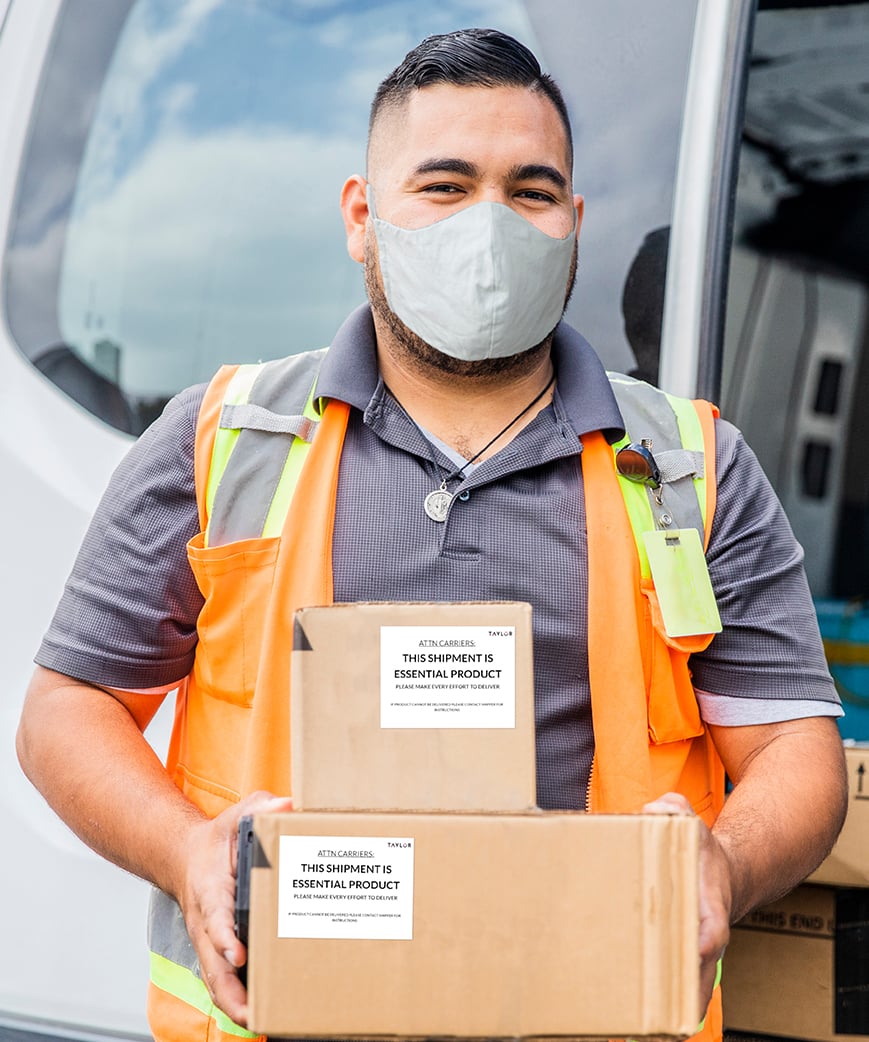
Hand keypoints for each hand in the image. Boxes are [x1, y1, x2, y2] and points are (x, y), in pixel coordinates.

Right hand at [176, 790, 293, 1026]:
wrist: (185, 859)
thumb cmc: (216, 842)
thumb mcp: (237, 817)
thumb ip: (261, 808)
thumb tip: (287, 804)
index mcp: (211, 891)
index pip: (215, 918)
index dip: (225, 937)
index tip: (238, 954)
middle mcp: (206, 923)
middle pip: (213, 966)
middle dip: (232, 992)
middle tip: (255, 1014)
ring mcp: (209, 943)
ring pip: (217, 983)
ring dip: (235, 1007)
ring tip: (264, 1026)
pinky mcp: (216, 953)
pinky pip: (224, 983)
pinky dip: (238, 1002)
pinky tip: (264, 1017)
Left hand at [642, 793, 731, 1019]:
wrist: (720, 871)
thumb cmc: (698, 848)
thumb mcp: (687, 820)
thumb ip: (671, 810)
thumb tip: (654, 812)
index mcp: (710, 904)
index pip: (712, 926)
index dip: (705, 939)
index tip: (698, 950)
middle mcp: (706, 935)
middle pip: (699, 972)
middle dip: (684, 993)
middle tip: (665, 1019)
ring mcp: (698, 952)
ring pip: (691, 989)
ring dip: (674, 1011)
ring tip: (648, 1033)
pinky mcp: (683, 958)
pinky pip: (680, 988)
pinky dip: (671, 1010)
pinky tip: (652, 1029)